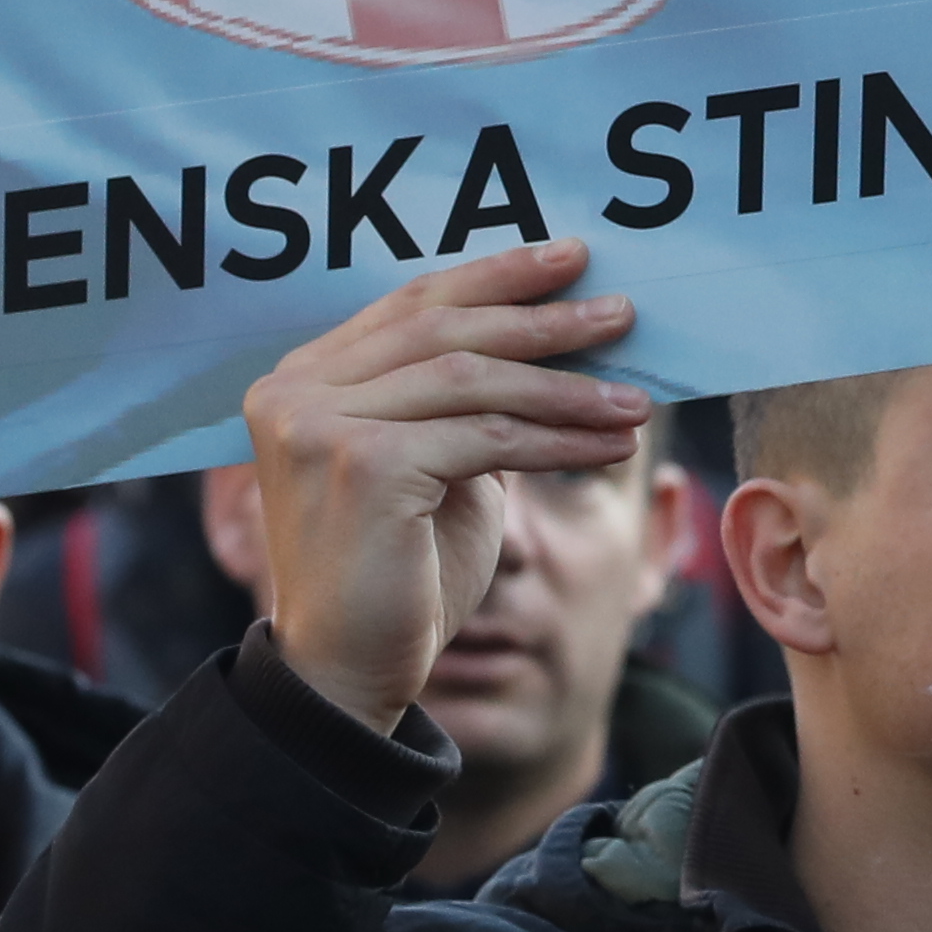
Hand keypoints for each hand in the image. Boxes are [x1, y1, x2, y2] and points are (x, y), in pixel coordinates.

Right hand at [235, 246, 646, 737]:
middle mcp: (296, 392)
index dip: (495, 278)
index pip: (413, 305)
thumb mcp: (433, 463)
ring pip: (474, 382)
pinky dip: (558, 437)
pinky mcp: (363, 467)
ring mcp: (320, 426)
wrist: (349, 673)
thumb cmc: (397, 571)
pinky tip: (610, 442)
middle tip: (621, 312)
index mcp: (302, 379)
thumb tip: (557, 335)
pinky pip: (486, 437)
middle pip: (444, 330)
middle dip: (543, 319)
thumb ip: (462, 400)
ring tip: (635, 399)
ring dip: (567, 388)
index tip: (568, 259)